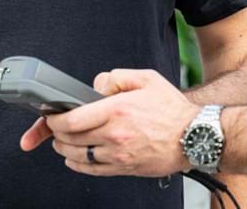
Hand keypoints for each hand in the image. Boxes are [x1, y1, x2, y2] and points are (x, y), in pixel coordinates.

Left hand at [20, 69, 198, 177]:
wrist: (193, 137)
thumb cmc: (173, 110)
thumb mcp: (147, 79)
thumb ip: (117, 76)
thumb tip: (97, 84)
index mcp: (117, 110)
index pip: (72, 119)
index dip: (55, 119)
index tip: (52, 115)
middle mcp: (114, 134)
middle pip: (70, 138)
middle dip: (56, 132)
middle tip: (54, 126)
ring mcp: (118, 154)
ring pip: (77, 156)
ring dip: (64, 148)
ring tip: (62, 140)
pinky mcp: (123, 168)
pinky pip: (91, 170)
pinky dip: (76, 164)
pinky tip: (74, 158)